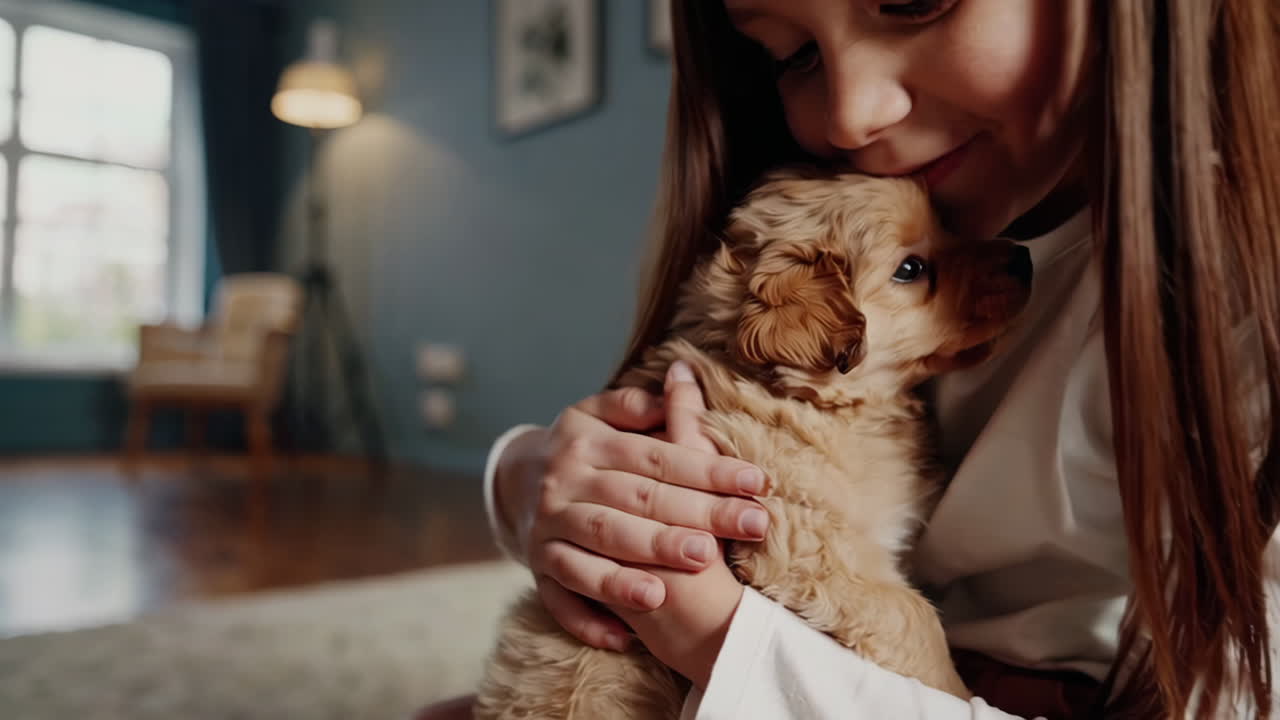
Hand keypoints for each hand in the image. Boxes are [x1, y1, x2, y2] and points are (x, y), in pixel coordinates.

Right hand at [491, 362, 769, 652]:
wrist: (511, 480)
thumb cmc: (579, 448)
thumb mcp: (597, 414)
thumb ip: (637, 403)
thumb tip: (679, 378)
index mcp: (587, 443)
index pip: (656, 456)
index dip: (708, 468)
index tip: (757, 483)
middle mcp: (564, 484)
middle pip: (636, 500)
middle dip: (695, 513)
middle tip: (747, 525)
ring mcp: (547, 528)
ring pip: (600, 544)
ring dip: (648, 557)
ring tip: (698, 565)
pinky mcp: (537, 567)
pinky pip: (561, 597)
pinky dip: (590, 618)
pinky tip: (627, 635)